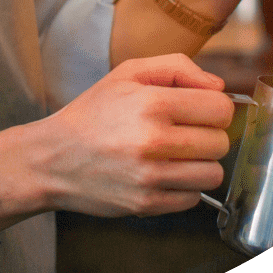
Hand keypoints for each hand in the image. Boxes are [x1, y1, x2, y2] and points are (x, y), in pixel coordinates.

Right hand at [27, 54, 233, 216]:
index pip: (220, 108)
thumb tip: (219, 87)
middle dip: (209, 135)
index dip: (215, 107)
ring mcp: (150, 177)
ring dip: (201, 164)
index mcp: (152, 103)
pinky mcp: (147, 204)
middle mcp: (153, 141)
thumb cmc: (92, 113)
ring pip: (213, 174)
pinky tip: (164, 174)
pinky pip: (194, 199)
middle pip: (221, 142)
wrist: (52, 158)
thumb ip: (177, 68)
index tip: (200, 110)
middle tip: (184, 133)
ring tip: (177, 155)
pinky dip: (185, 187)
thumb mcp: (127, 74)